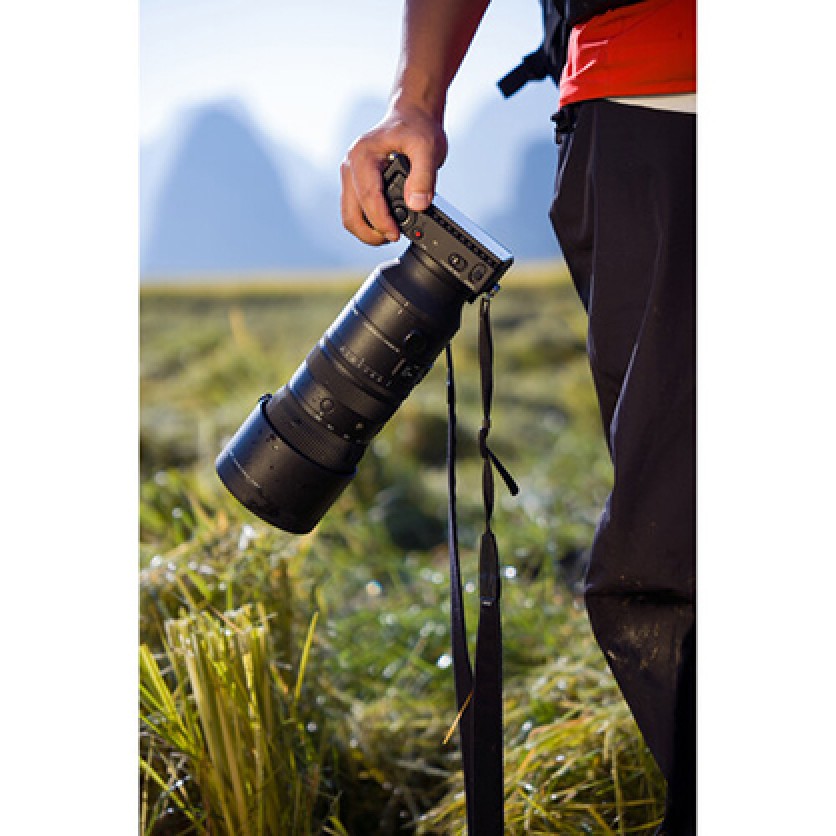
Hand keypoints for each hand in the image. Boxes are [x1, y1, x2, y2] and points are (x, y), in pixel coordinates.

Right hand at [340, 103, 447, 245]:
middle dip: (371, 232)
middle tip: (393, 237)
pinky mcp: (355, 184)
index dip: (381, 221)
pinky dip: (369, 223)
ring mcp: (351, 176)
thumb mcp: (428, 148)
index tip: (396, 235)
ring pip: (350, 216)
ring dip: (368, 231)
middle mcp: (350, 166)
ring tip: (391, 233)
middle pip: (351, 214)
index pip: (368, 198)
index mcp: (362, 156)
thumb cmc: (417, 128)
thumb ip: (424, 177)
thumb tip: (417, 205)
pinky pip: (355, 211)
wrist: (412, 116)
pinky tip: (387, 224)